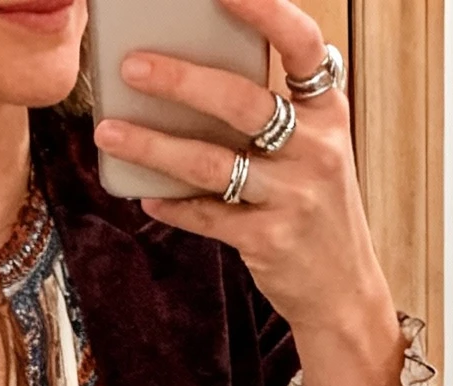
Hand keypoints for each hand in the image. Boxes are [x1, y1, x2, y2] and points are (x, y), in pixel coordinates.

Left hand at [94, 0, 404, 385]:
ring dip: (153, 146)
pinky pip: (206, 216)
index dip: (265, 11)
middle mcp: (316, 150)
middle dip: (181, 80)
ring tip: (109, 131)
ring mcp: (293, 198)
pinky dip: (171, 204)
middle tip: (132, 64)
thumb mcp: (314, 148)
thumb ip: (274, 110)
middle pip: (242, 102)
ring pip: (211, 163)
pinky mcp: (268, 241)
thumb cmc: (316, 206)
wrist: (343, 290)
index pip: (303, 45)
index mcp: (328, 112)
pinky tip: (143, 195)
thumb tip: (192, 69)